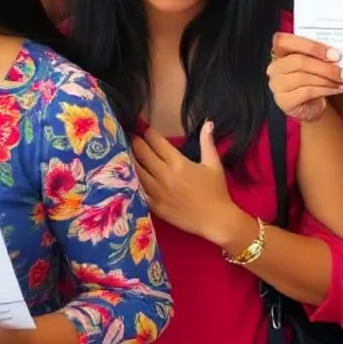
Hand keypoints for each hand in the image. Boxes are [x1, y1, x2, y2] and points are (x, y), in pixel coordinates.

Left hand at [132, 122, 249, 247]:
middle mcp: (164, 175)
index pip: (157, 143)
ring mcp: (157, 192)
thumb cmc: (216, 191)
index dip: (149, 134)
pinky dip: (133, 182)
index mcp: (178, 163)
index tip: (146, 130)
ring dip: (131, 160)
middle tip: (132, 138)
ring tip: (126, 153)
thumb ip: (207, 142)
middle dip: (137, 143)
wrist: (216, 220)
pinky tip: (129, 177)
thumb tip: (208, 123)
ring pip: (137, 171)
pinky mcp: (155, 206)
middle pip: (143, 154)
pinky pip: (138, 191)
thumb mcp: (214, 164)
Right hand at [267, 32, 342, 122]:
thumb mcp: (316, 62)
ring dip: (329, 79)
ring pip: (304, 78)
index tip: (334, 54)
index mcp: (280, 51)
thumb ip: (321, 55)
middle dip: (326, 67)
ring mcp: (277, 85)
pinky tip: (338, 89)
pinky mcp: (284, 101)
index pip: (284, 41)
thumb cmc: (314, 78)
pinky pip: (307, 92)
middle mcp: (275, 67)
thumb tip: (339, 53)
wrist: (310, 105)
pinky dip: (326, 90)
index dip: (310, 46)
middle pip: (299, 61)